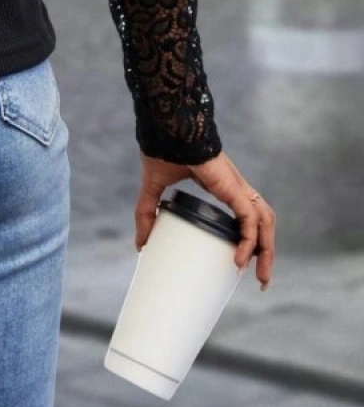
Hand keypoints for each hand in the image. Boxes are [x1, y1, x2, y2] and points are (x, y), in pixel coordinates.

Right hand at [134, 149, 274, 289]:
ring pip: (264, 221)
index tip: (243, 262)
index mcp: (223, 185)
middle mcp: (236, 187)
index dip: (251, 237)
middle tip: (260, 280)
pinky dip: (250, 240)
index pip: (247, 213)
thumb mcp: (154, 187)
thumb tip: (140, 244)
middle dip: (266, 252)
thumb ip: (146, 213)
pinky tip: (241, 259)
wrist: (169, 127)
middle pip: (263, 222)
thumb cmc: (163, 147)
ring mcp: (237, 187)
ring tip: (259, 276)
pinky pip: (250, 219)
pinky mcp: (233, 187)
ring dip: (267, 250)